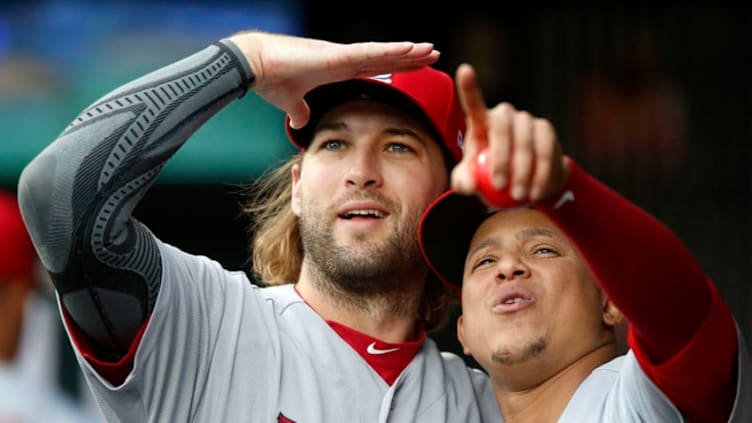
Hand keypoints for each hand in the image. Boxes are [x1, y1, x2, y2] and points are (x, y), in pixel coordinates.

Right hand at [227, 30, 439, 128]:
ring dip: (408, 52)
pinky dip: (392, 50)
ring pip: (384, 52)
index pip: (375, 67)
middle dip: (409, 57)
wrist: (254, 67)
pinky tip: (411, 48)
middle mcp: (344, 59)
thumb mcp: (291, 101)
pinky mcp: (337, 55)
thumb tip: (301, 122)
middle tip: (434, 55)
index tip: (414, 67)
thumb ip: (300, 111)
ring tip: (431, 50)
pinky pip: (371, 53)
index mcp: (337, 69)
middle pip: (385, 57)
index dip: (395, 66)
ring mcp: (342, 55)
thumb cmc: (270, 79)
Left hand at [450, 63, 568, 202]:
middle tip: (499, 186)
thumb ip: (463, 183)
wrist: (525, 186)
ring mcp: (525, 120)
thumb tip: (468, 183)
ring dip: (522, 171)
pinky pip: (545, 150)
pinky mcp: (545, 130)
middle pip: (502, 125)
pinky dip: (540, 173)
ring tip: (518, 196)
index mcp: (480, 123)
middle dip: (500, 157)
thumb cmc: (489, 181)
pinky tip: (536, 192)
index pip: (473, 102)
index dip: (470, 86)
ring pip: (525, 140)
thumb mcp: (470, 185)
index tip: (465, 70)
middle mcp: (503, 115)